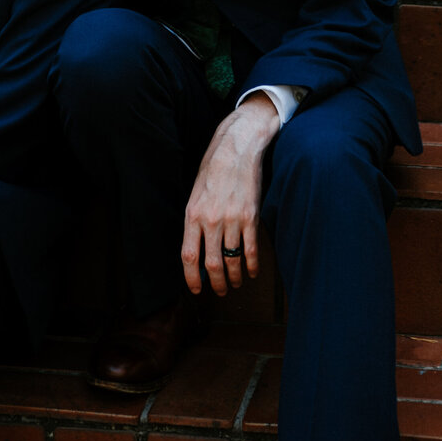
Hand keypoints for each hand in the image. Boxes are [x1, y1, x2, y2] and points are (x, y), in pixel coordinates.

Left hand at [182, 93, 279, 295]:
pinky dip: (252, 265)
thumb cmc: (213, 170)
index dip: (192, 277)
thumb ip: (195, 221)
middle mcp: (211, 221)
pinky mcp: (251, 217)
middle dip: (216, 283)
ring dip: (234, 277)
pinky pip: (251, 249)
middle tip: (220, 291)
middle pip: (212, 263)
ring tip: (236, 284)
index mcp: (193, 215)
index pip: (189, 256)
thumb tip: (196, 247)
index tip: (196, 289)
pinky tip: (252, 272)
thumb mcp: (195, 194)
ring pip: (232, 260)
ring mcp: (232, 220)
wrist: (236, 149)